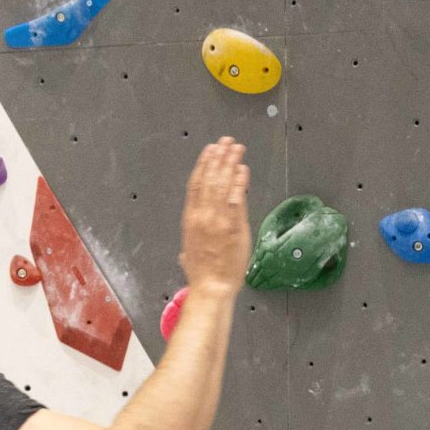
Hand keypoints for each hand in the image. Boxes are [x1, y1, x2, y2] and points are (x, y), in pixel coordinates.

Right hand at [178, 137, 249, 294]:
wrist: (211, 287)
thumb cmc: (201, 275)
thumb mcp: (189, 254)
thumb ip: (191, 244)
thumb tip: (186, 250)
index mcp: (191, 219)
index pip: (196, 184)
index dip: (203, 164)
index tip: (210, 151)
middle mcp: (203, 215)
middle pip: (210, 178)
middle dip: (219, 157)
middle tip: (226, 142)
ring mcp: (218, 219)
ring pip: (223, 184)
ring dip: (230, 163)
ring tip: (236, 149)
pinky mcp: (233, 226)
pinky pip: (237, 199)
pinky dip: (240, 182)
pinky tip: (243, 170)